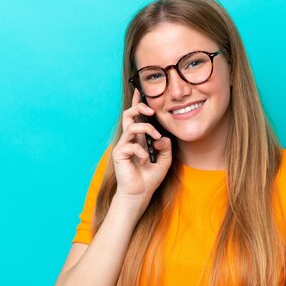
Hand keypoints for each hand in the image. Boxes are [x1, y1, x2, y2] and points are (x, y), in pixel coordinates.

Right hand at [111, 88, 171, 207]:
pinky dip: (141, 151)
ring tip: (157, 138)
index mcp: (139, 139)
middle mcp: (129, 140)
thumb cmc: (150, 178)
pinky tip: (145, 160)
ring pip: (131, 126)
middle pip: (129, 115)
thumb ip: (166, 148)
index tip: (139, 91)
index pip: (136, 117)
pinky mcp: (119, 154)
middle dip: (139, 107)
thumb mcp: (165, 160)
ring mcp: (123, 146)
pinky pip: (131, 145)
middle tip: (151, 110)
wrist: (140, 194)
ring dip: (146, 129)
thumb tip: (162, 138)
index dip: (137, 103)